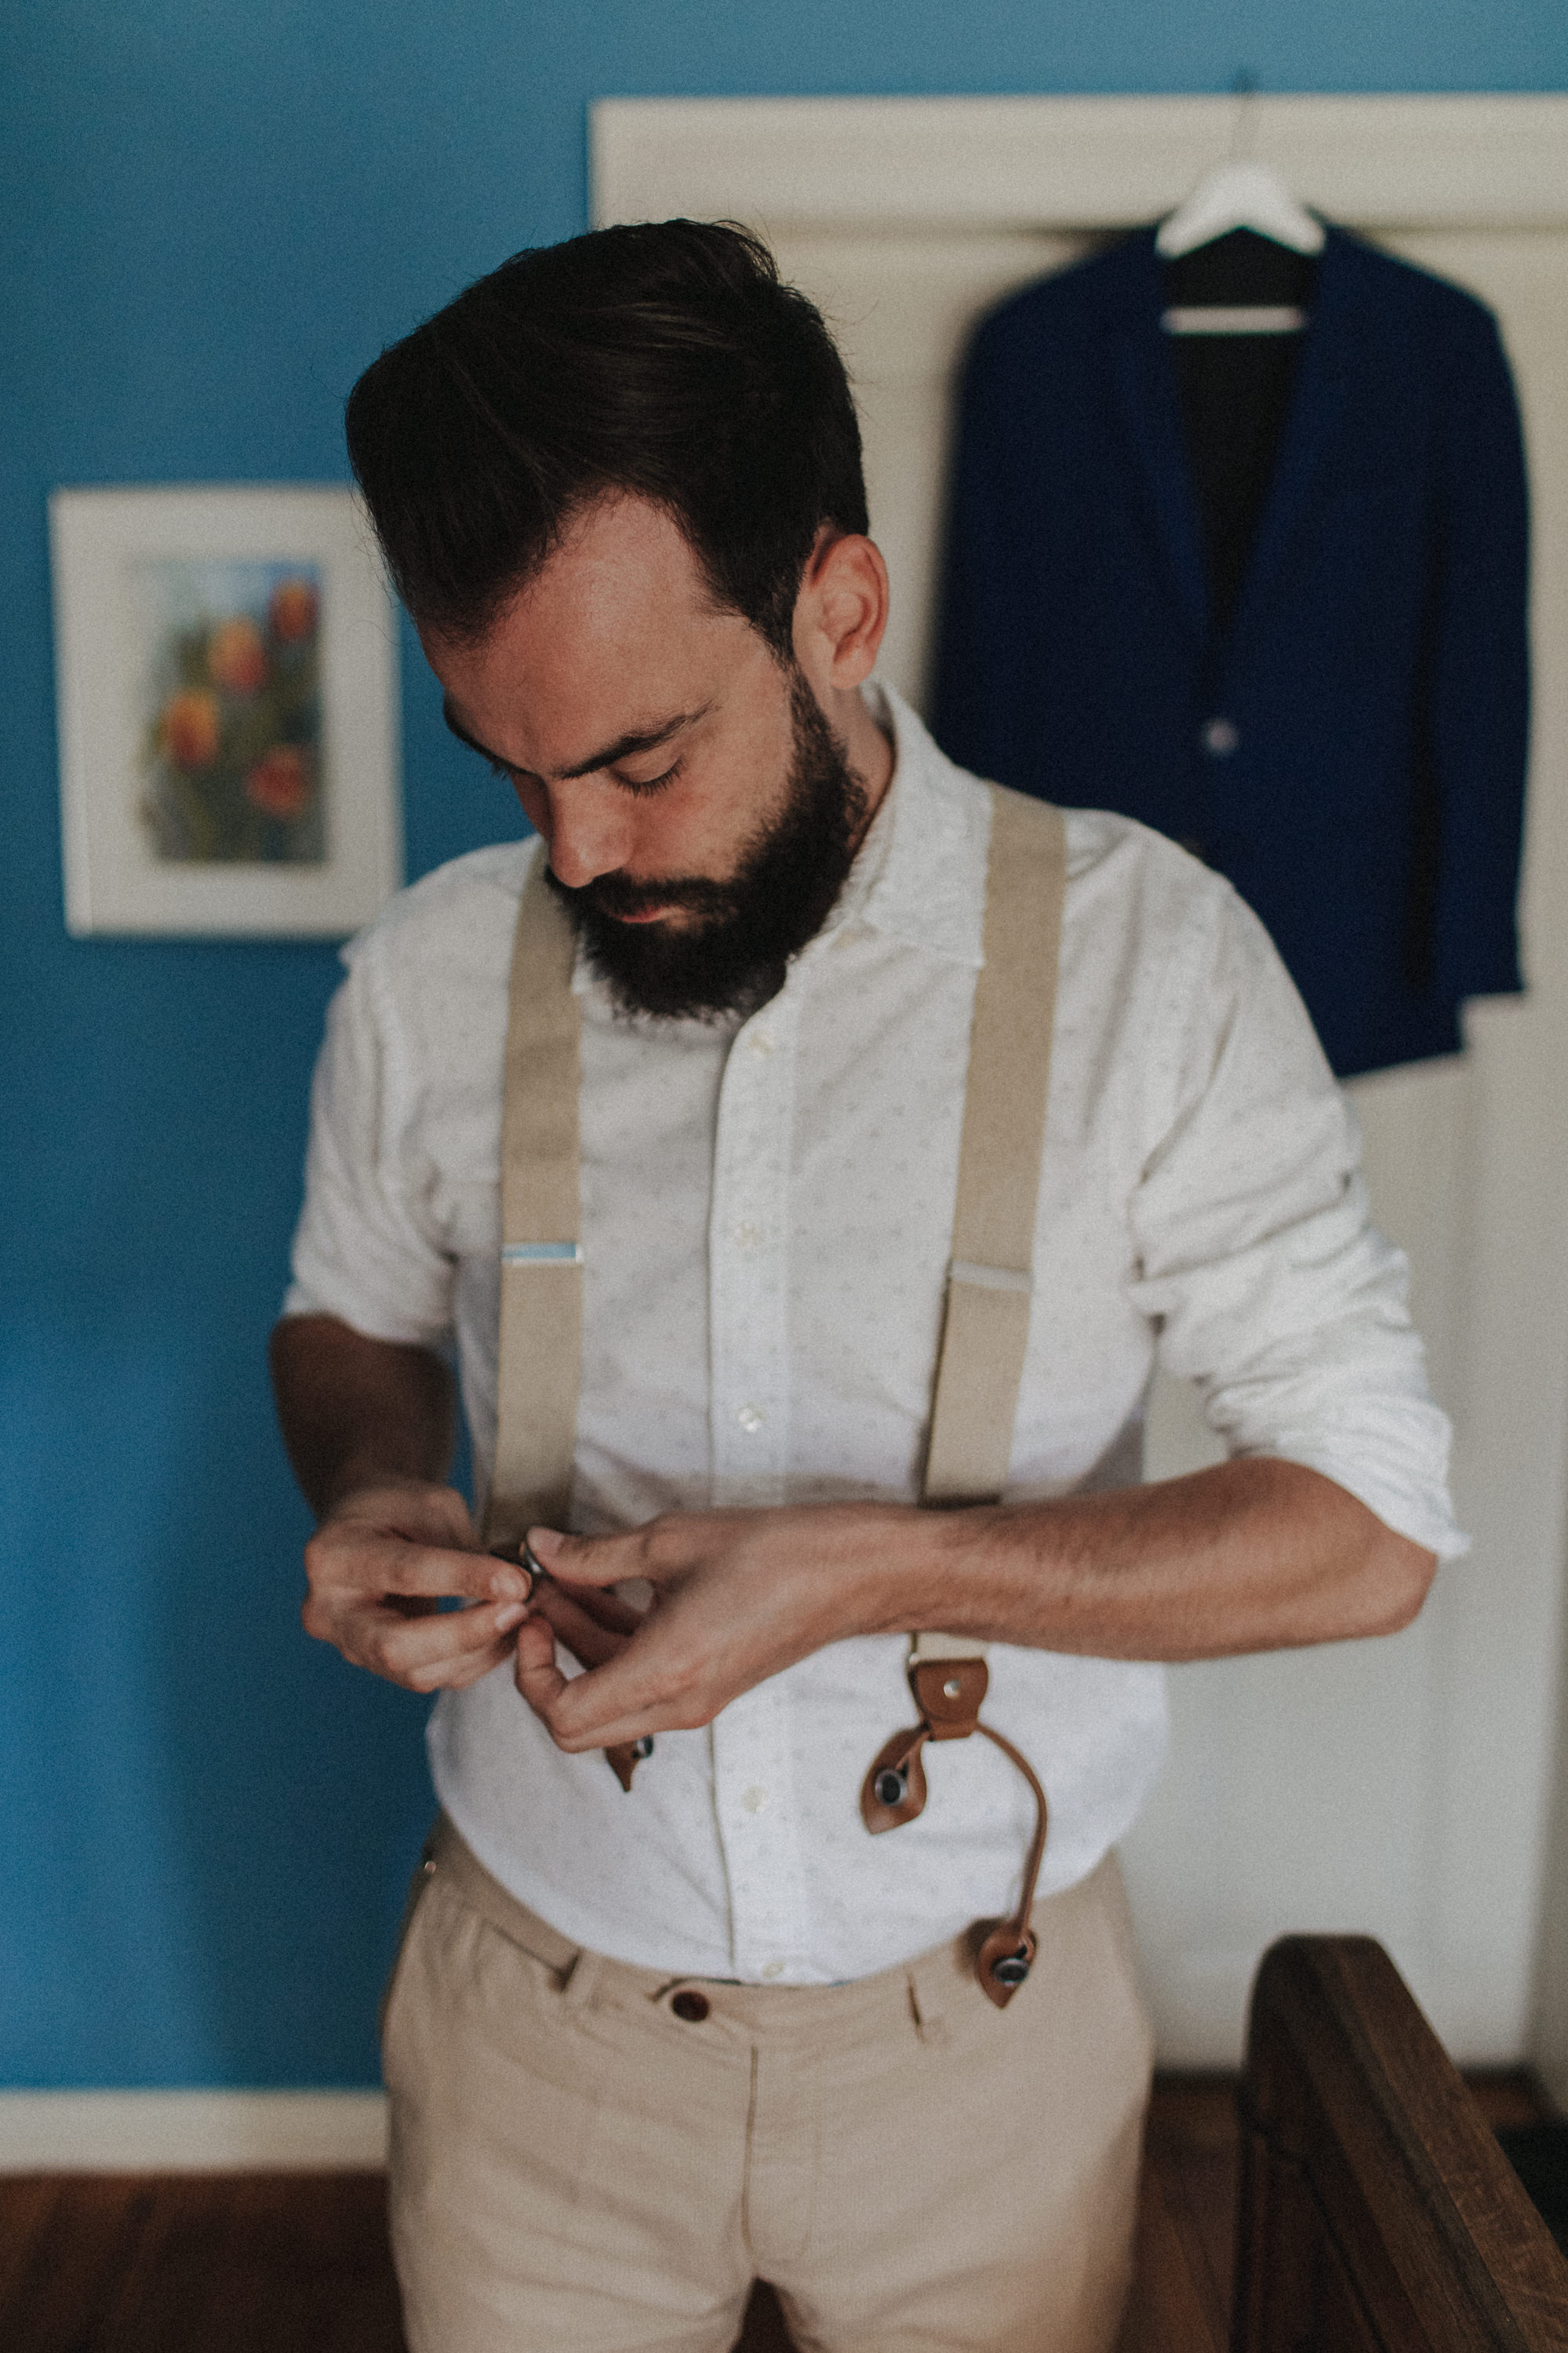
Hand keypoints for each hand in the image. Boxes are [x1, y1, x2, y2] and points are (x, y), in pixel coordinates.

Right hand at [301, 1480, 536, 1691]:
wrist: (364, 1526)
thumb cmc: (397, 1507)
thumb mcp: (429, 1504)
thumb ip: (462, 1546)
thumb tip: (512, 1588)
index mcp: (332, 1557)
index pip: (404, 1574)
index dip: (464, 1579)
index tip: (517, 1581)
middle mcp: (327, 1611)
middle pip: (397, 1646)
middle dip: (466, 1632)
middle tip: (520, 1610)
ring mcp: (348, 1646)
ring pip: (415, 1673)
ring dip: (477, 1650)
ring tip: (520, 1617)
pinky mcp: (375, 1665)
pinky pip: (428, 1678)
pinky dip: (473, 1660)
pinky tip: (502, 1633)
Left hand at [513, 1502, 918, 1749]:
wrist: (854, 1574)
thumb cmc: (775, 1553)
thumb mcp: (672, 1542)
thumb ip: (595, 1553)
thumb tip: (539, 1548)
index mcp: (666, 1674)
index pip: (564, 1717)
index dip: (530, 1672)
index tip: (532, 1617)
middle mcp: (678, 1703)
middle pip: (579, 1722)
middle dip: (548, 1661)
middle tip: (539, 1600)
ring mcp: (695, 1700)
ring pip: (609, 1698)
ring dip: (580, 1646)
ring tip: (564, 1579)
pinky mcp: (709, 1684)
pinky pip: (641, 1681)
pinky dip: (614, 1644)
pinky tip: (604, 1587)